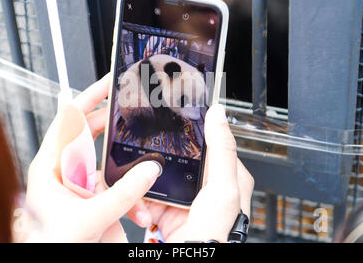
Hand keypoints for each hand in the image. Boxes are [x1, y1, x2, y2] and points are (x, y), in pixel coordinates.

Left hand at [23, 74, 160, 241]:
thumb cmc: (53, 243)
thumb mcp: (90, 217)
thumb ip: (123, 194)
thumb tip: (148, 171)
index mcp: (51, 165)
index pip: (69, 118)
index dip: (89, 97)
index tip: (108, 83)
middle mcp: (64, 169)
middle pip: (91, 133)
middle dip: (115, 126)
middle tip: (133, 110)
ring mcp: (80, 183)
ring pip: (108, 161)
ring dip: (127, 170)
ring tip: (143, 175)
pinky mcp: (93, 197)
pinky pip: (116, 186)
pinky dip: (130, 195)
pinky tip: (139, 210)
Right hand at [132, 104, 253, 241]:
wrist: (189, 258)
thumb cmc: (216, 232)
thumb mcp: (224, 187)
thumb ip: (222, 150)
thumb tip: (218, 114)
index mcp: (225, 175)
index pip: (208, 141)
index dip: (190, 131)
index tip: (172, 121)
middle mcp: (203, 184)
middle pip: (176, 157)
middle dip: (159, 158)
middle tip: (148, 158)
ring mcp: (183, 197)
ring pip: (157, 175)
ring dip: (144, 179)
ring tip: (139, 183)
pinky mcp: (166, 209)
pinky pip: (146, 195)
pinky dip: (138, 199)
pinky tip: (139, 205)